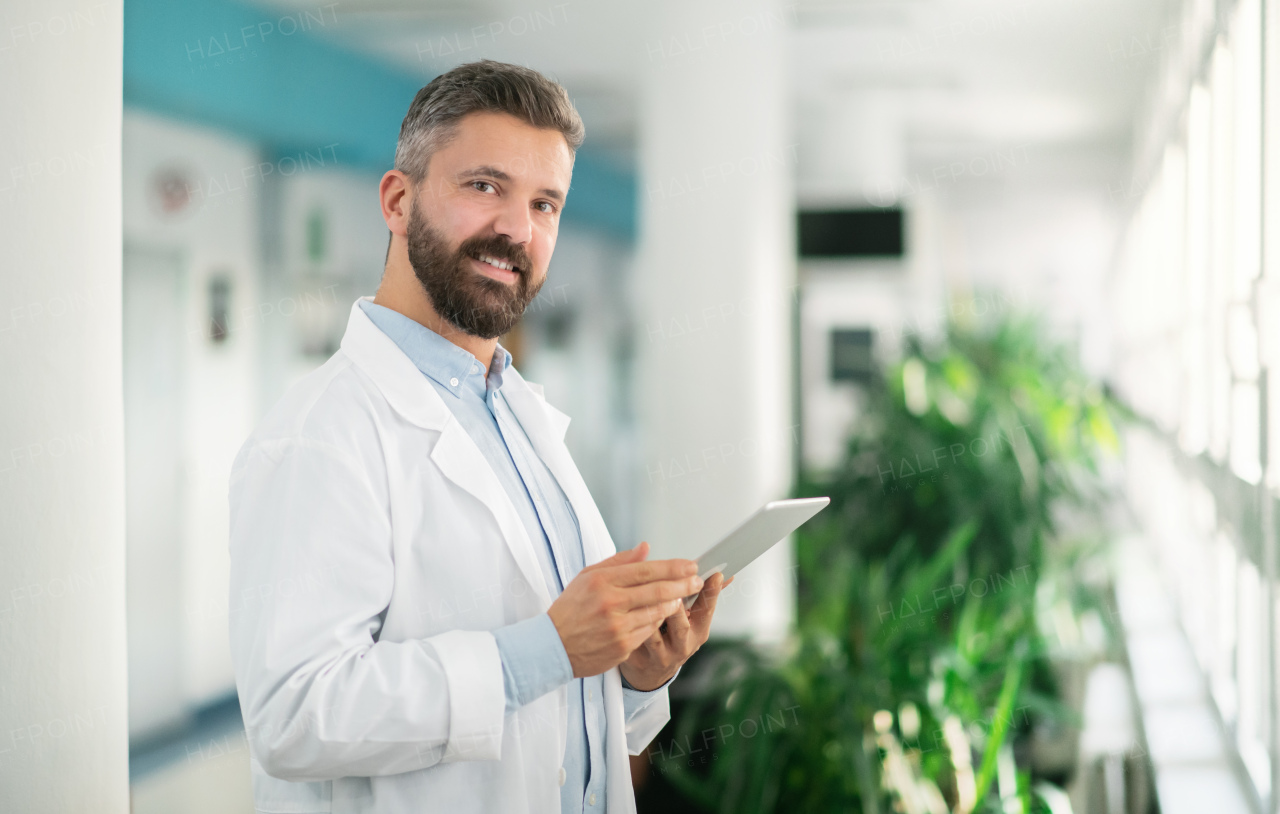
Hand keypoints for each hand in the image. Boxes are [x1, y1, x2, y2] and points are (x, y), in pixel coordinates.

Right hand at [548, 542, 703, 678]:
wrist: (552, 647)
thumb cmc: (571, 608)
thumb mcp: (587, 577)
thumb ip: (619, 562)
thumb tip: (646, 548)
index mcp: (602, 581)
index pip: (647, 570)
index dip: (673, 567)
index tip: (690, 565)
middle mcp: (611, 603)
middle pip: (658, 591)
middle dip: (684, 584)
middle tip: (698, 580)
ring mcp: (618, 627)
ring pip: (658, 612)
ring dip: (675, 604)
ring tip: (684, 597)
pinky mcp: (622, 646)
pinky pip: (650, 631)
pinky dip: (659, 622)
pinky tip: (664, 615)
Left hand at [619, 571, 732, 690]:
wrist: (651, 671)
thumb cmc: (672, 635)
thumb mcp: (691, 619)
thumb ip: (702, 595)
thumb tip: (725, 574)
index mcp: (698, 631)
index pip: (706, 610)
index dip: (711, 593)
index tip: (714, 574)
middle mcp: (683, 646)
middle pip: (681, 625)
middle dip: (676, 606)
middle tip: (673, 586)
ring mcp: (662, 655)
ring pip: (654, 634)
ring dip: (648, 614)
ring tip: (641, 595)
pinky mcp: (640, 659)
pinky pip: (634, 640)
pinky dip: (629, 625)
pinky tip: (624, 609)